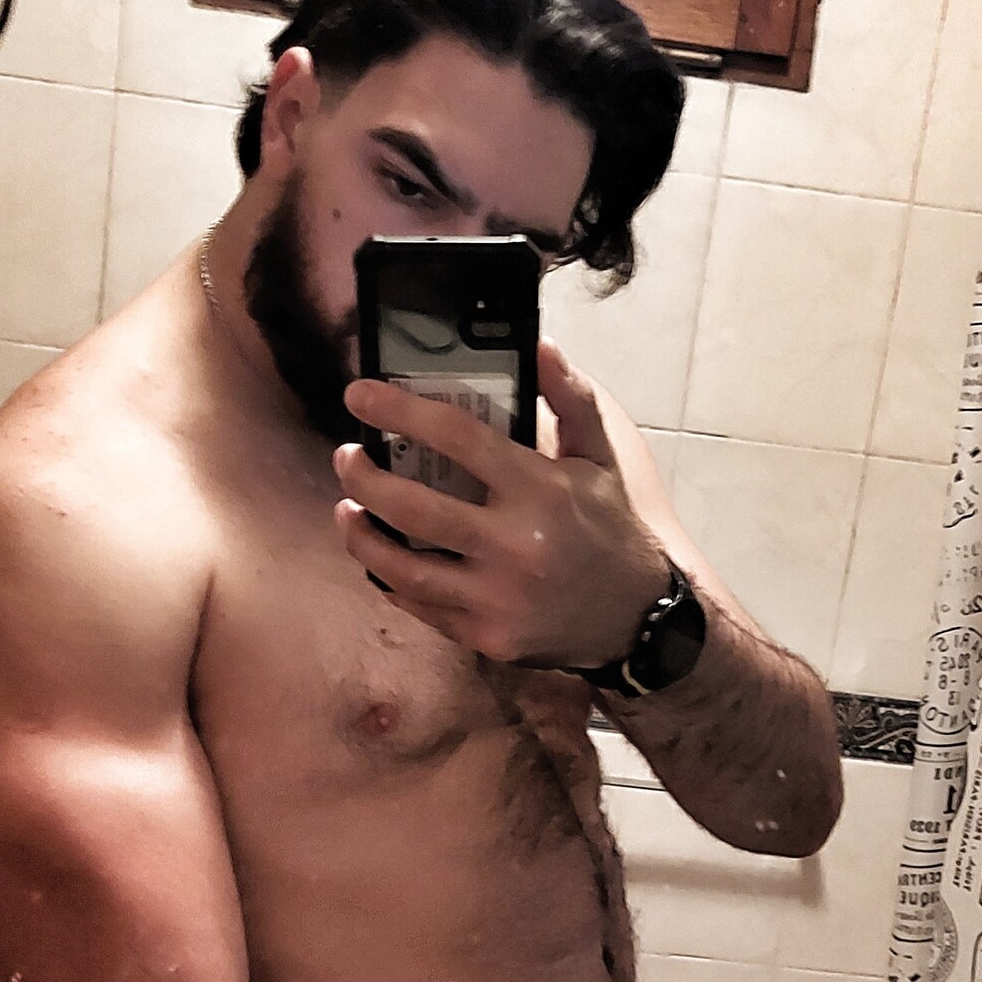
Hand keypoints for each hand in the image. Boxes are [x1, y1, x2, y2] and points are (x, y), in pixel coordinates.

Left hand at [333, 340, 667, 669]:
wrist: (635, 619)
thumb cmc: (609, 529)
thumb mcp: (600, 456)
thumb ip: (570, 398)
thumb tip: (539, 345)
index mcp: (541, 489)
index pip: (456, 438)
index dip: (398, 410)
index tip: (359, 395)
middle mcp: (515, 545)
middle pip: (412, 507)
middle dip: (363, 476)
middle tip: (347, 456)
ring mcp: (497, 597)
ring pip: (403, 567)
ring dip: (360, 536)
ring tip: (346, 508)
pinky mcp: (487, 636)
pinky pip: (420, 606)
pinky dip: (389, 580)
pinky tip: (379, 558)